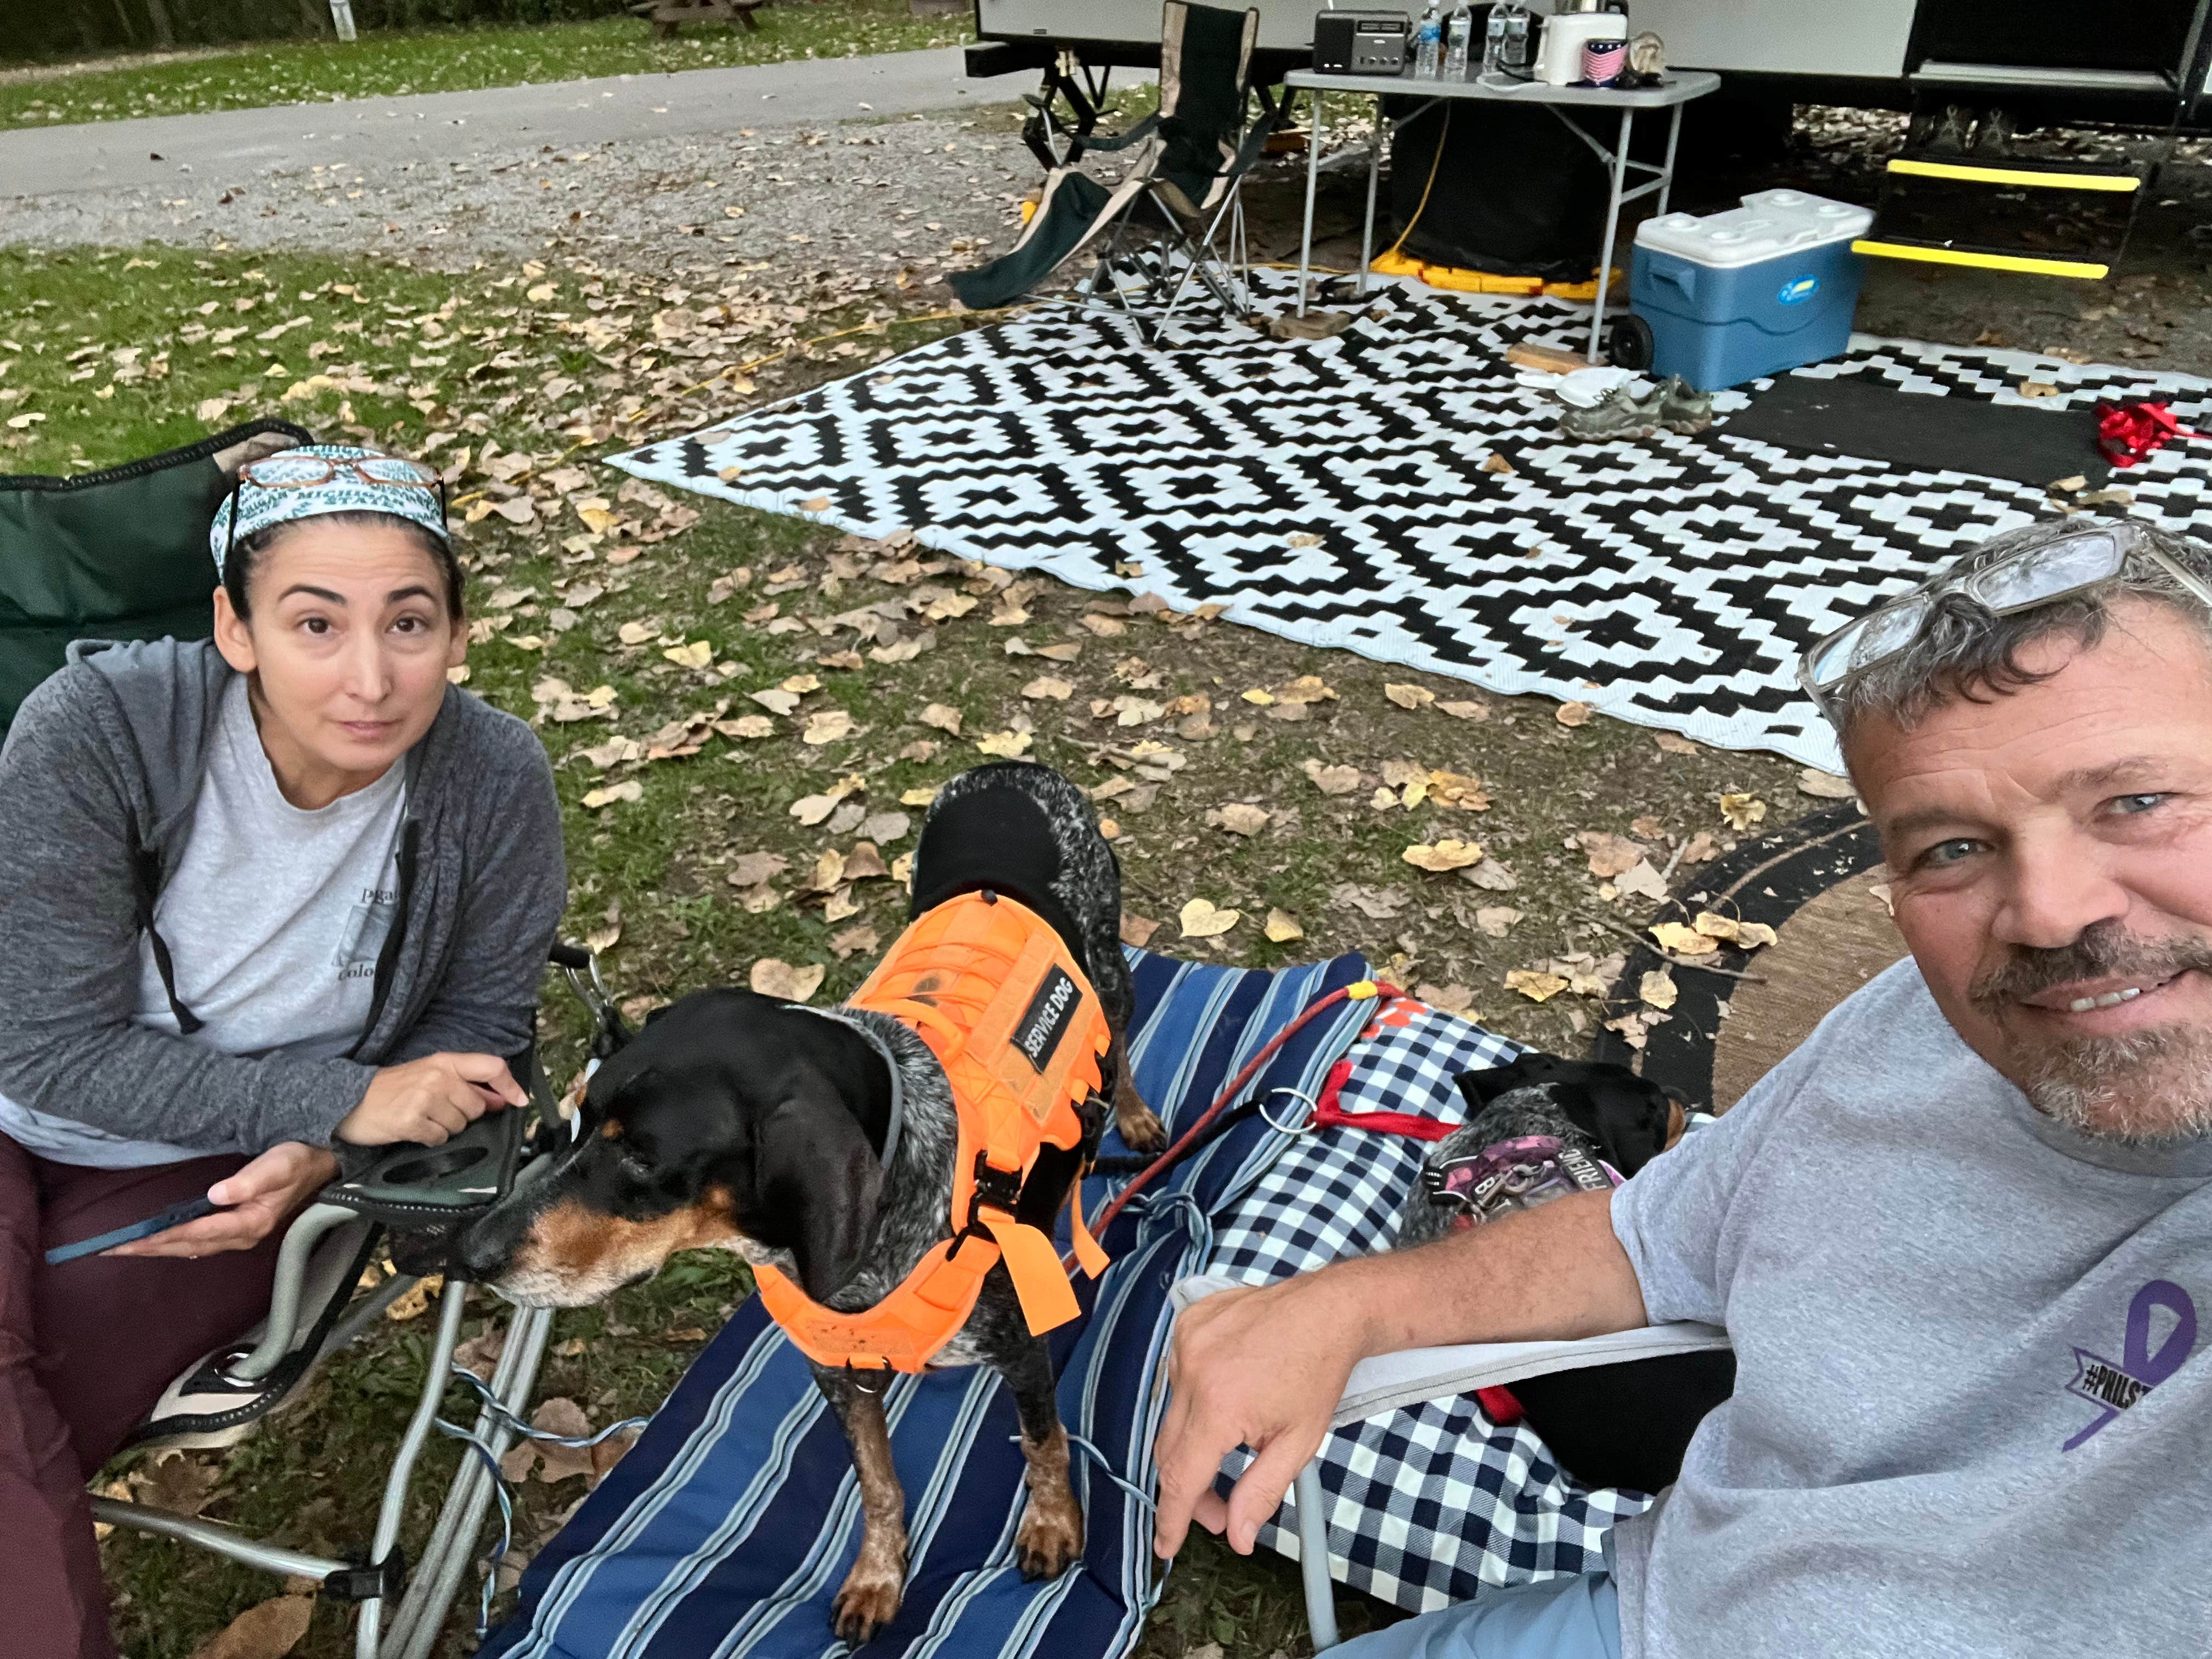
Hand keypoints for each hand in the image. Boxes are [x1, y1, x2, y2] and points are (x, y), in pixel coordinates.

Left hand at [107, 1142, 338, 1258]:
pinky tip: (165, 1246)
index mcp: (249, 1223)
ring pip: (192, 1248)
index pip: (196, 1233)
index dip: (161, 1237)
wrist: (321, 1165)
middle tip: (113, 1251)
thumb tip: (215, 1194)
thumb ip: (249, 1180)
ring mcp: (242, 1235)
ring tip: (129, 1250)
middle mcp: (243, 1235)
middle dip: (151, 1249)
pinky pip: (201, 1243)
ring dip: (160, 1249)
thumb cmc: (298, 1161)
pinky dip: (177, 1245)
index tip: (130, 1241)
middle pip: (188, 1247)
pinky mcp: (240, 1228)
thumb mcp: (278, 1166)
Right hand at [337, 1052, 524, 1146]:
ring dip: (445, 1128)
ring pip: (460, 1125)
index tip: (520, 1100)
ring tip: (423, 1118)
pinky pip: (439, 1138)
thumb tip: (500, 1099)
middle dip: (464, 1115)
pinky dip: (430, 1138)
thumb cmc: (392, 1089)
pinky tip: (414, 1129)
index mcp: (445, 1061)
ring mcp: (425, 1099)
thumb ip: (465, 1084)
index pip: (491, 1066)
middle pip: (477, 1106)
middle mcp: (438, 1077)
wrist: (349, 1101)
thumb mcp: (429, 1076)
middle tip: (438, 1111)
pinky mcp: (411, 1121)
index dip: (510, 1085)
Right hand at [1151, 1269, 1375, 1561]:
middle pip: (1169, 1451)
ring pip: (1171, 1414)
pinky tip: (1226, 1396)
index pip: (1180, 1477)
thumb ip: (1260, 1494)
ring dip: (1191, 1442)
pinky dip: (1192, 1398)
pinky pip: (1175, 1376)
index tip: (1166, 1546)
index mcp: (1219, 1405)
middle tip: (1220, 1508)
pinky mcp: (1187, 1324)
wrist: (1328, 1309)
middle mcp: (1192, 1370)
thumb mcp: (1298, 1444)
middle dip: (1190, 1488)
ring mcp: (1185, 1342)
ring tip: (1230, 1447)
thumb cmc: (1318, 1372)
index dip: (1171, 1518)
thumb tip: (1236, 1538)